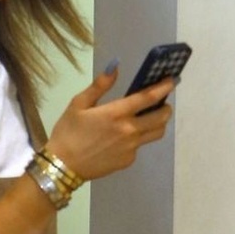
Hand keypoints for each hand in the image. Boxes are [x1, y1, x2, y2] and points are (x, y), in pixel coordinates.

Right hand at [46, 66, 174, 180]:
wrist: (63, 167)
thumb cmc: (68, 132)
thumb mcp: (78, 104)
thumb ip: (99, 86)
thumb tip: (115, 66)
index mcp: (116, 113)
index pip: (148, 97)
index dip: (163, 87)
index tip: (172, 80)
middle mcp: (129, 130)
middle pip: (161, 117)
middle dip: (166, 107)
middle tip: (162, 102)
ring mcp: (131, 147)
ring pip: (156, 133)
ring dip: (159, 123)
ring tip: (150, 118)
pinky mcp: (128, 160)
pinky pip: (140, 146)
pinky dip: (138, 139)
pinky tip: (124, 138)